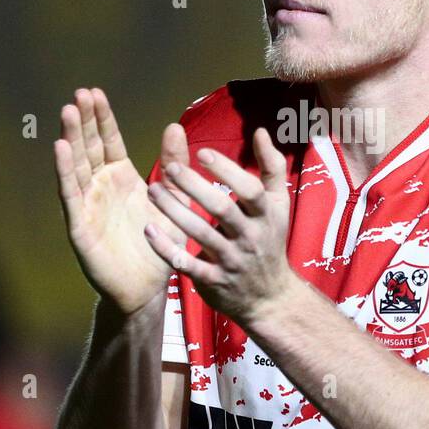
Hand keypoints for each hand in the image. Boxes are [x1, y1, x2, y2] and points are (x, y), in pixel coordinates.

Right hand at [53, 87, 189, 314]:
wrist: (147, 287)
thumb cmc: (159, 243)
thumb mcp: (173, 199)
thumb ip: (173, 166)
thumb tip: (174, 126)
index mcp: (121, 178)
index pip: (108, 141)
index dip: (101, 118)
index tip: (95, 92)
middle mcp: (100, 187)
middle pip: (89, 147)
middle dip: (84, 121)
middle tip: (80, 94)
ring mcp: (87, 204)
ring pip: (76, 166)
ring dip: (71, 139)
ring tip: (68, 112)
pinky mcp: (80, 225)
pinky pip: (71, 195)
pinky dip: (64, 172)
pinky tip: (59, 148)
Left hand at [143, 126, 296, 327]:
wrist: (270, 298)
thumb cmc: (270, 240)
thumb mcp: (279, 204)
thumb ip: (272, 166)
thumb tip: (261, 130)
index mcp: (266, 214)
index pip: (250, 190)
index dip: (227, 171)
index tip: (202, 153)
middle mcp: (250, 237)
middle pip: (222, 209)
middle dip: (194, 187)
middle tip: (168, 168)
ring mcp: (231, 260)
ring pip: (201, 234)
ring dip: (174, 212)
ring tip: (152, 191)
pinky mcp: (213, 280)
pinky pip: (188, 265)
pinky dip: (168, 250)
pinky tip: (149, 231)